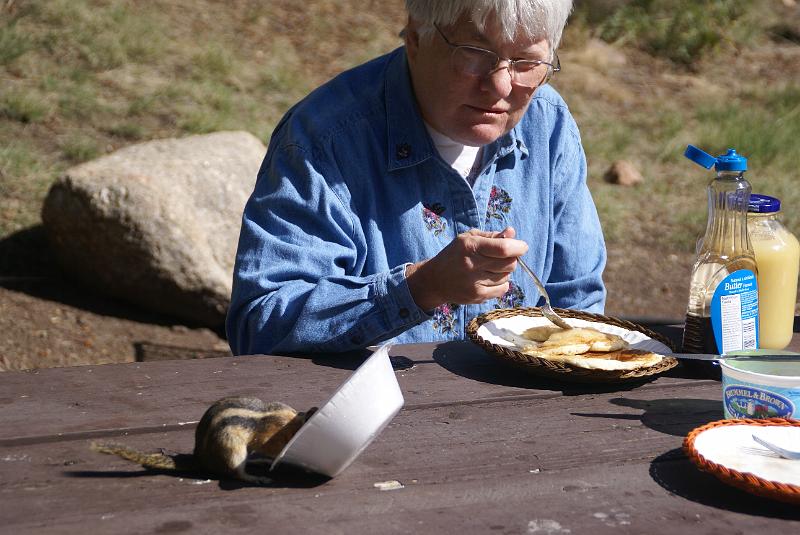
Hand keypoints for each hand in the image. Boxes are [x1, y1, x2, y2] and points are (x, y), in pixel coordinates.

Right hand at [406, 226, 527, 310]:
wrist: (435, 280)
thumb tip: (512, 233)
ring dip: (504, 272)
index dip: (518, 247)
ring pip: (507, 276)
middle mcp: (472, 265)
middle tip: (501, 257)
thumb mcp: (469, 238)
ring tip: (489, 268)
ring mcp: (475, 283)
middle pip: (509, 264)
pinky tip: (489, 279)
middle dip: (511, 259)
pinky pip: (503, 289)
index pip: (504, 248)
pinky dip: (501, 283)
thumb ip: (492, 236)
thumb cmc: (455, 255)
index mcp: (470, 246)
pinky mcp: (477, 296)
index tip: (521, 247)